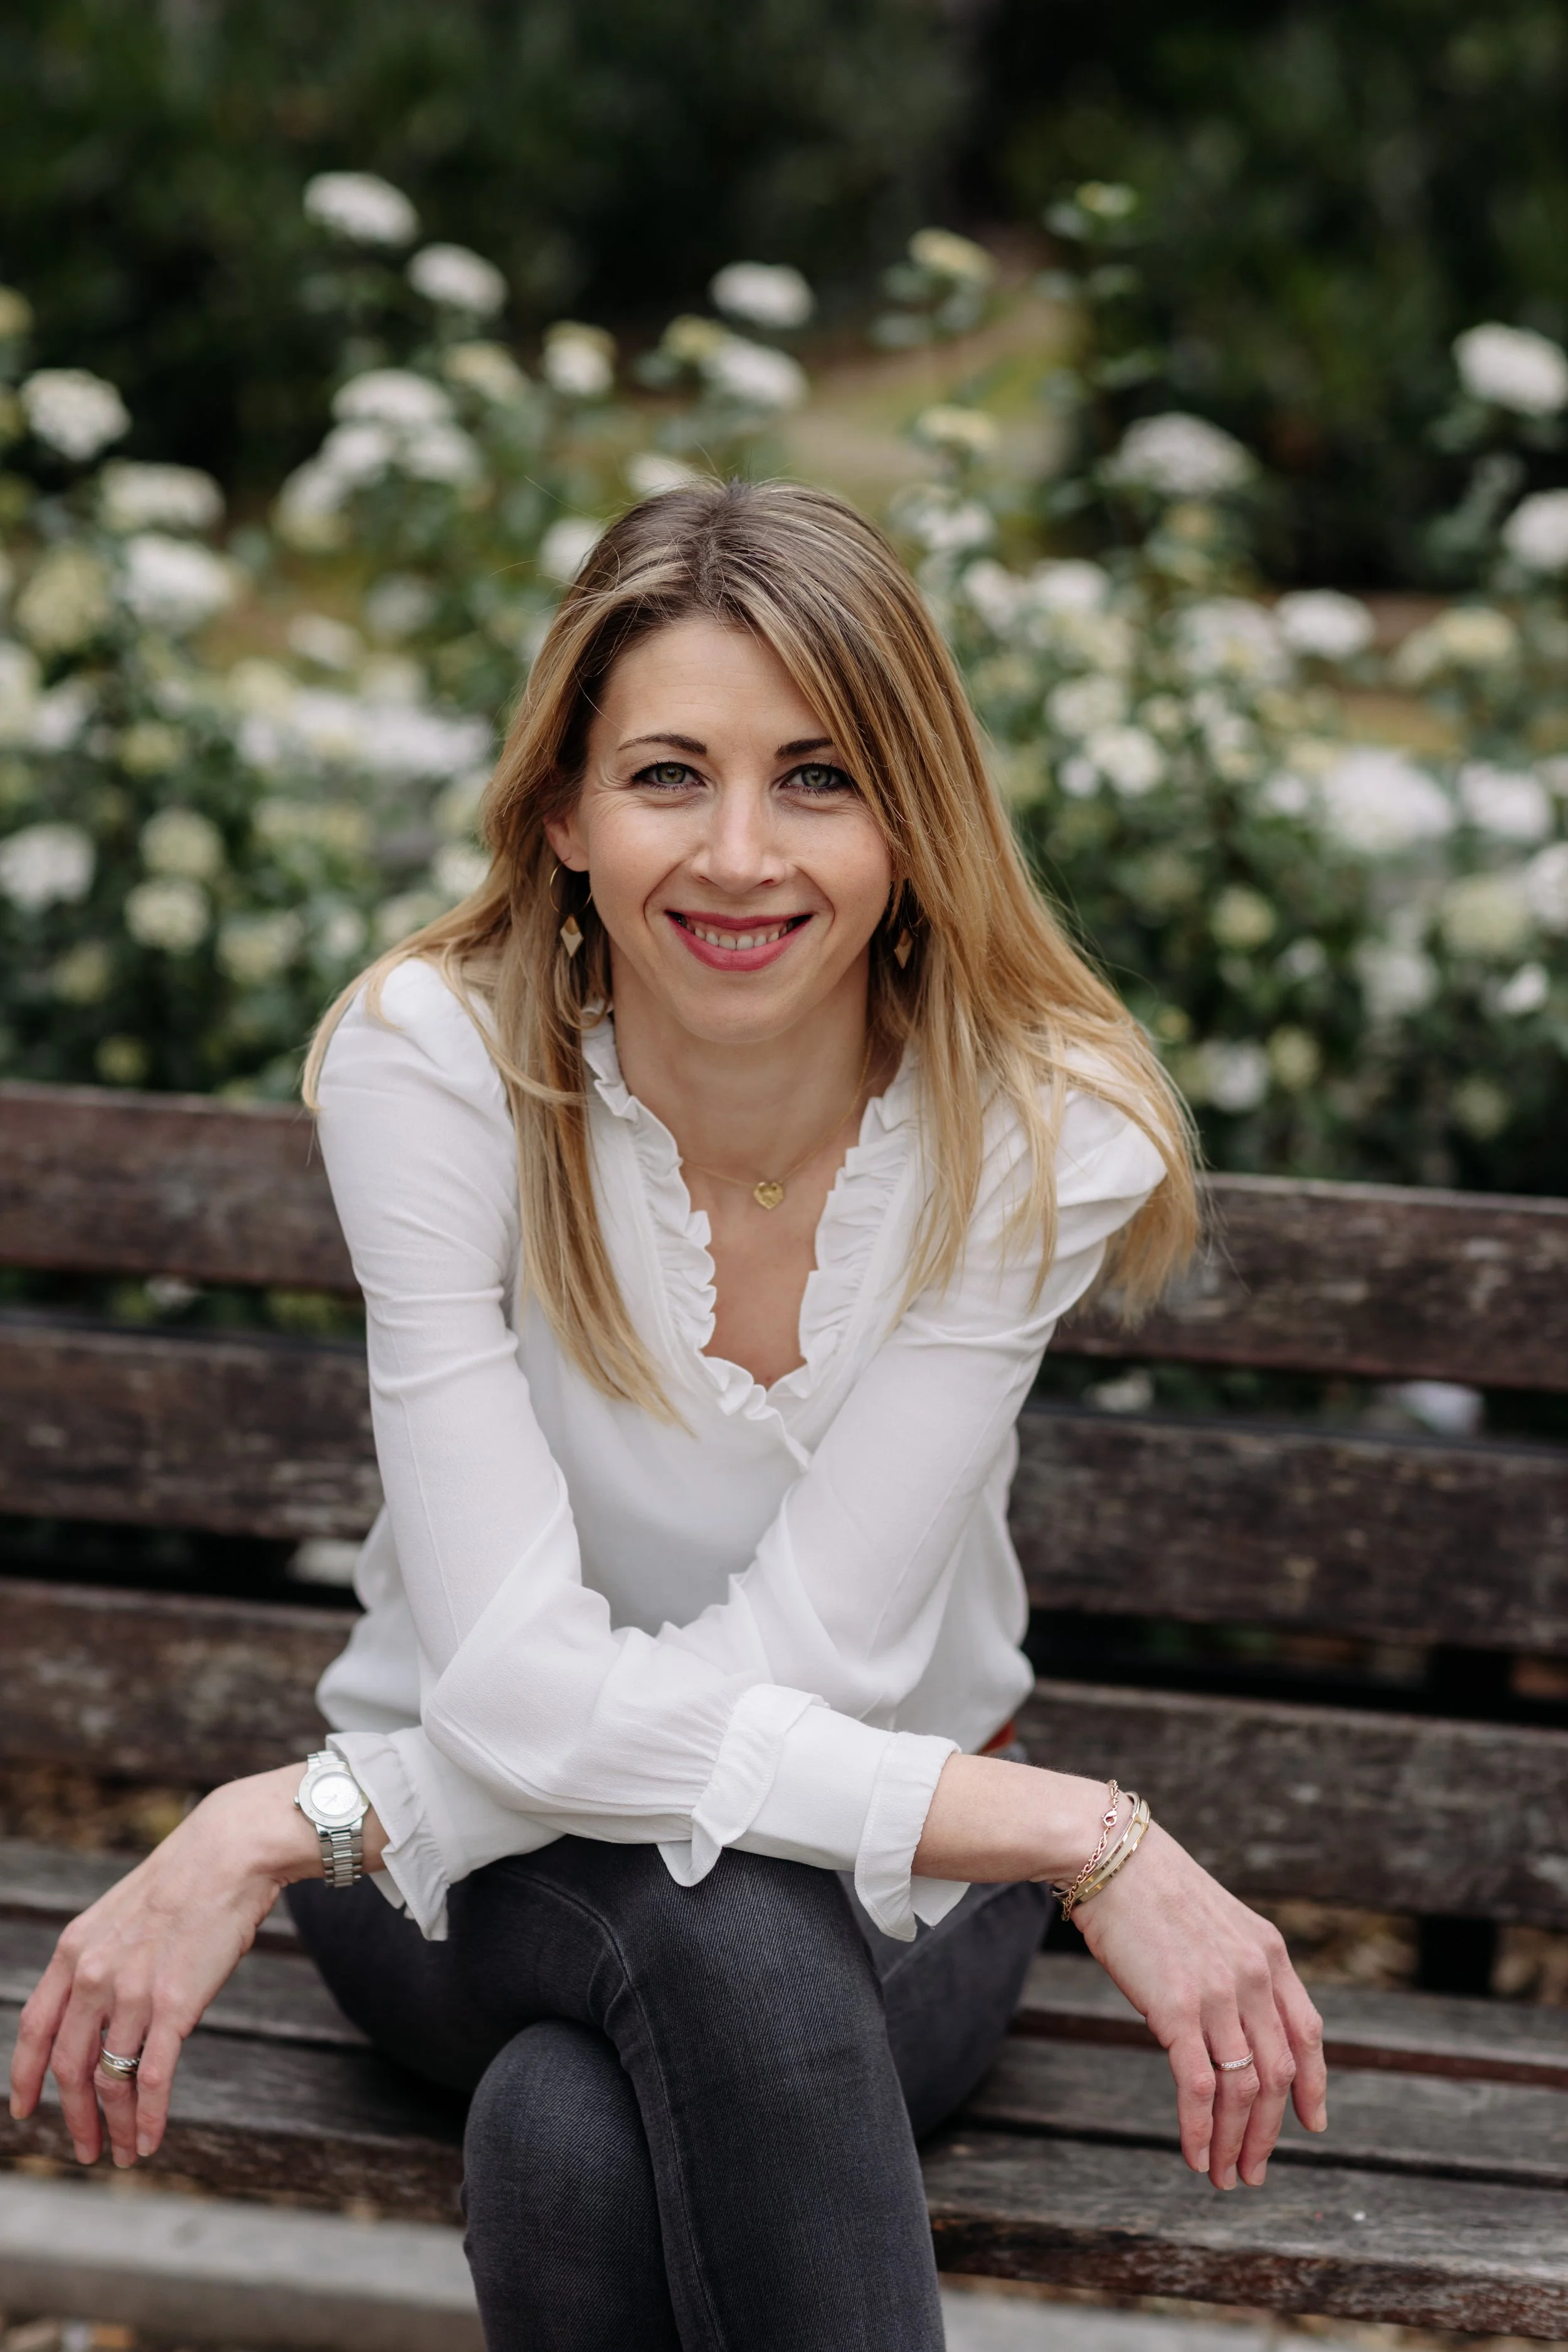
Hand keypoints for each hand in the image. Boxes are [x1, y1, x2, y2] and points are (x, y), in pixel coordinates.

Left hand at [7, 1764, 358, 2168]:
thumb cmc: (186, 1880)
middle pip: (68, 2065)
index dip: (24, 2075)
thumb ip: (103, 1961)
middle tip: (84, 2149)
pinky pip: (151, 2078)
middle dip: (74, 2116)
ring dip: (115, 2126)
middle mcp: (94, 1975)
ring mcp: (132, 1993)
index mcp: (75, 1951)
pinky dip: (148, 2117)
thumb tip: (102, 2010)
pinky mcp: (175, 2006)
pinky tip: (151, 2139)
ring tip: (125, 2153)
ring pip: (110, 2080)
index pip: (34, 2027)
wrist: (230, 1852)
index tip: (23, 2109)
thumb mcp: (122, 1915)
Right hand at [1074, 1821, 1326, 2190]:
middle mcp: (1255, 1976)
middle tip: (1252, 2170)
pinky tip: (1193, 2154)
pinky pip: (1199, 2086)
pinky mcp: (1177, 2008)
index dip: (1313, 2084)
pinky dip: (1200, 2129)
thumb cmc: (1151, 1887)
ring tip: (1222, 2175)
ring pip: (1243, 2089)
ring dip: (1234, 2141)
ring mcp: (1219, 1993)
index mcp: (1270, 1953)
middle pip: (1278, 2073)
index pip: (1308, 2034)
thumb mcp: (1216, 1922)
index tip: (1313, 2123)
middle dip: (1267, 2132)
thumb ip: (1235, 1971)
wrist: (1109, 1855)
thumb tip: (1226, 2030)